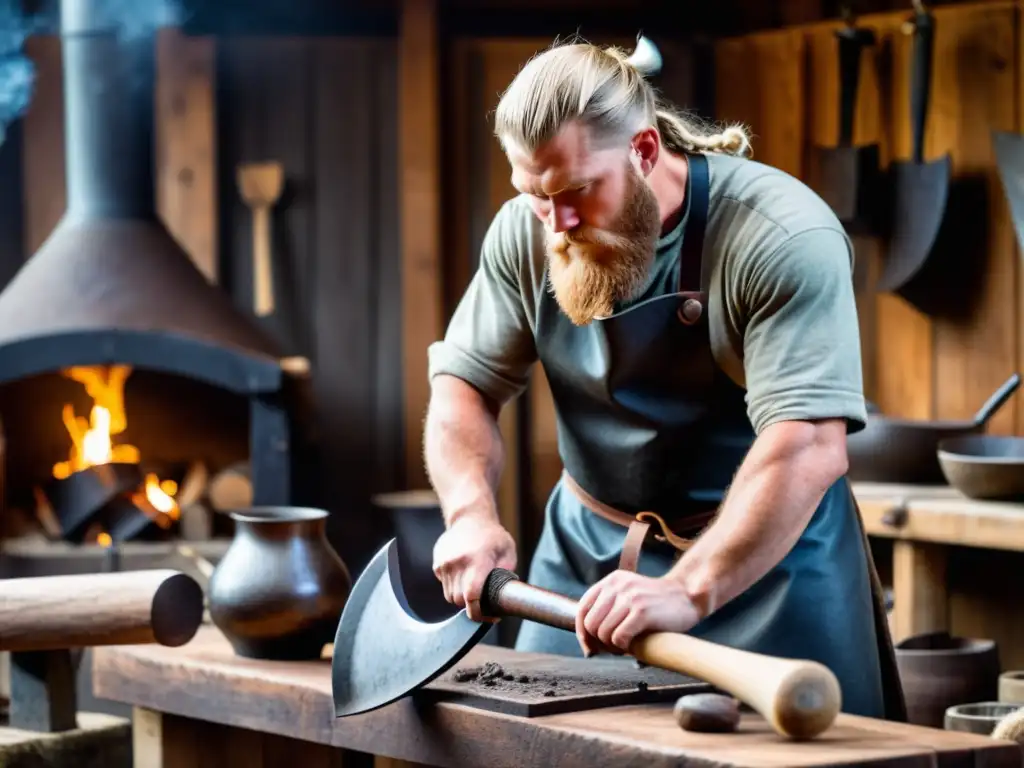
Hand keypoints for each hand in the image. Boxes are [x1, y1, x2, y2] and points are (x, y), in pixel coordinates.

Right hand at [432, 512, 516, 621]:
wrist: (469, 518)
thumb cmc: (492, 536)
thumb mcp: (508, 552)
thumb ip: (506, 574)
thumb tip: (504, 597)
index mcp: (478, 560)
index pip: (472, 596)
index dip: (479, 613)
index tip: (490, 617)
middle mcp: (458, 563)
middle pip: (460, 600)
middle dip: (472, 606)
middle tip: (485, 602)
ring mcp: (445, 564)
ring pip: (450, 596)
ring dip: (462, 597)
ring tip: (474, 586)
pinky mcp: (437, 564)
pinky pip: (445, 586)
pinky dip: (454, 586)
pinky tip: (464, 574)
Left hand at [575, 571, 701, 655]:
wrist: (687, 596)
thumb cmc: (657, 603)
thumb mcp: (628, 596)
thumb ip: (609, 609)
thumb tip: (588, 643)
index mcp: (611, 581)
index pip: (582, 609)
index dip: (582, 633)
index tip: (591, 648)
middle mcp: (617, 586)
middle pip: (590, 624)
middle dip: (599, 643)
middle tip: (615, 648)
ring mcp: (630, 597)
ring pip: (603, 633)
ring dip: (612, 647)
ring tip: (626, 647)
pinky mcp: (642, 611)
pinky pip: (619, 638)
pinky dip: (623, 648)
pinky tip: (634, 646)